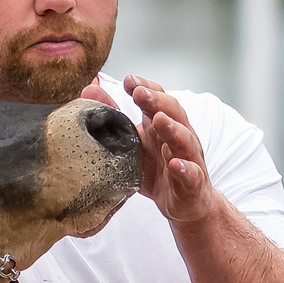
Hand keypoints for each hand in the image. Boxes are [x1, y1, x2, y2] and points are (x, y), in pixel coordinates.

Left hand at [120, 76, 218, 225]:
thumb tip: (90, 90)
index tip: (128, 80)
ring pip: (185, 139)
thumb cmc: (157, 169)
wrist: (185, 202)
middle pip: (173, 113)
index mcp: (161, 126)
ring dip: (172, 128)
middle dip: (156, 101)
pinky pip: (191, 173)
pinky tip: (175, 164)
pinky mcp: (193, 182)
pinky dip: (184, 168)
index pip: (158, 100)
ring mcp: (188, 158)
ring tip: (158, 119)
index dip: (146, 87)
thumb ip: (113, 118)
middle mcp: (178, 137)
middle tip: (139, 92)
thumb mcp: (132, 144)